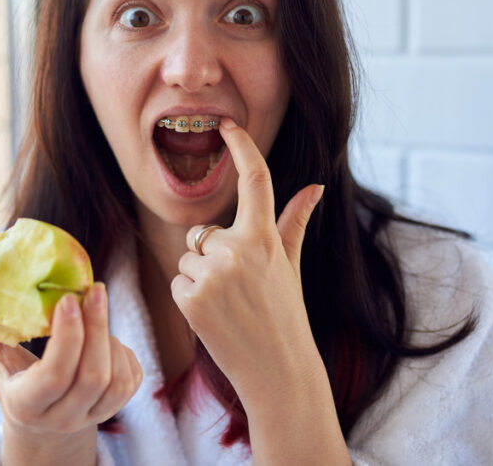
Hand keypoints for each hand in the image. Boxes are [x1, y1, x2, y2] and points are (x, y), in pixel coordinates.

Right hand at [0, 283, 142, 440]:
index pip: (54, 376)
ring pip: (117, 379)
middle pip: (92, 376)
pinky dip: (124, 350)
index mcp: (26, 405)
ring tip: (95, 315)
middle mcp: (61, 418)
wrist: (40, 420)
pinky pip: (131, 378)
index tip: (68, 299)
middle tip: (94, 289)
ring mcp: (91, 417)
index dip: (67, 336)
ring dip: (111, 338)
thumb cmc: (12, 377)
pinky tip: (105, 337)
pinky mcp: (115, 409)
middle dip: (97, 327)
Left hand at [170, 117, 325, 401]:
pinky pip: (178, 280)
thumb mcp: (290, 263)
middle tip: (238, 288)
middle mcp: (237, 250)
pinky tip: (213, 316)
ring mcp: (212, 274)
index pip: (254, 180)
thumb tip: (314, 186)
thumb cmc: (285, 313)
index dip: (241, 147)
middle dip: (213, 255)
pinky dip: (189, 296)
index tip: (227, 124)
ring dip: (200, 277)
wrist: (277, 369)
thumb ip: (294, 221)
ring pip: (188, 257)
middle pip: (204, 233)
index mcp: (264, 237)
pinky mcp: (190, 297)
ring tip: (228, 304)